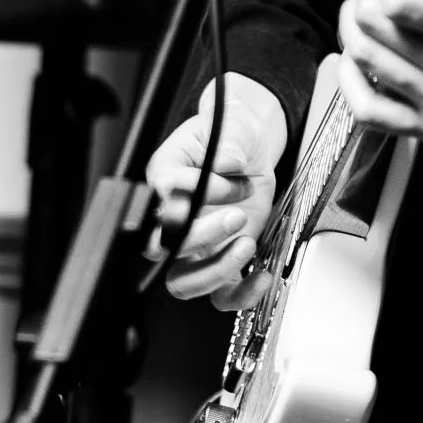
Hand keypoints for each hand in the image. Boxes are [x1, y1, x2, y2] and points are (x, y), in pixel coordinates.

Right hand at [145, 72, 287, 308]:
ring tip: (247, 243)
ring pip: (182, 282)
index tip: (229, 174)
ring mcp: (195, 246)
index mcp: (165, 179)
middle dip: (202, 236)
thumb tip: (227, 162)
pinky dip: (241, 295)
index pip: (164, 197)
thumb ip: (230, 142)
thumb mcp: (234, 127)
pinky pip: (220, 295)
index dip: (198, 191)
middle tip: (237, 214)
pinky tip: (261, 276)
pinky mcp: (221, 260)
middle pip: (161, 248)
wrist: (251, 147)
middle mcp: (172, 219)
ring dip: (215, 270)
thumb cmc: (232, 135)